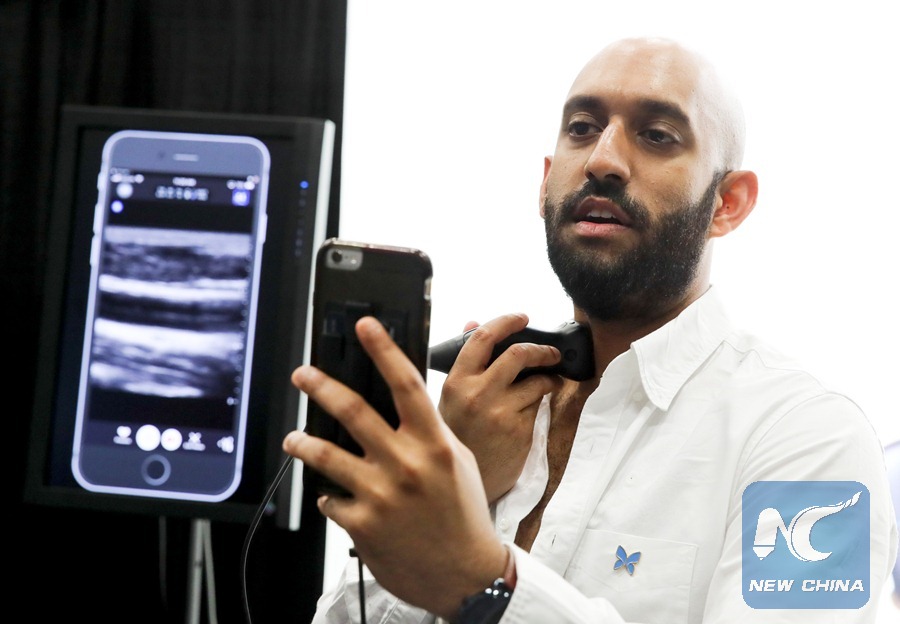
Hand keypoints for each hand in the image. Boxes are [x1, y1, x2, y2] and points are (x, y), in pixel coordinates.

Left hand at [282, 316, 507, 619]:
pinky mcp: (362, 524)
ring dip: (303, 443)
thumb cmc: (463, 513)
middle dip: (322, 387)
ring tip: (294, 438)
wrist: (465, 573)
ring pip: (326, 455)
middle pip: (354, 412)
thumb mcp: (456, 461)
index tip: (365, 325)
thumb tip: (399, 402)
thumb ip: (428, 430)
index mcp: (433, 443)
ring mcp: (381, 495)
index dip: (383, 350)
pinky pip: (330, 500)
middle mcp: (406, 464)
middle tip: (303, 374)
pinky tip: (335, 496)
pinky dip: (329, 495)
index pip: (406, 384)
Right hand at [438, 313, 562, 502]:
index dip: (506, 321)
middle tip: (551, 352)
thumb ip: (465, 362)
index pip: (483, 338)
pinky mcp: (520, 431)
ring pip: (537, 381)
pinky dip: (539, 404)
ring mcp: (501, 413)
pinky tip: (532, 410)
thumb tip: (472, 323)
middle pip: (518, 354)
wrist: (462, 485)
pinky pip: (538, 406)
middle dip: (542, 349)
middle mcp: (477, 394)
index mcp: (455, 382)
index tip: (522, 317)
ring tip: (548, 381)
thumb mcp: (450, 398)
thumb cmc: (456, 438)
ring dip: (548, 378)